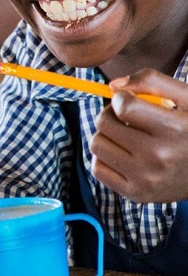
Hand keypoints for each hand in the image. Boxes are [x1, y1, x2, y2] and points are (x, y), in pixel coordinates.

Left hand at [90, 69, 187, 201]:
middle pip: (104, 124)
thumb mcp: (187, 98)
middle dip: (111, 114)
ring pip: (96, 144)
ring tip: (125, 135)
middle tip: (126, 117)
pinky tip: (123, 154)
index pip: (124, 106)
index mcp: (175, 130)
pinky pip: (97, 168)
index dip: (121, 98)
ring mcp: (146, 179)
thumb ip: (152, 81)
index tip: (130, 101)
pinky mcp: (136, 195)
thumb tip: (113, 86)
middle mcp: (159, 157)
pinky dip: (105, 157)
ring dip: (106, 135)